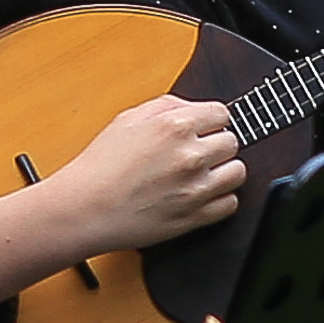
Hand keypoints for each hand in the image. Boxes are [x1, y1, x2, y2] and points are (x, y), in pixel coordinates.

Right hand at [33, 92, 248, 259]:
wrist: (86, 209)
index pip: (222, 114)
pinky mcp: (195, 217)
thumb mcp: (128, 119)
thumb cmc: (100, 166)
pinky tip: (200, 194)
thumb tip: (193, 108)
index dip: (210, 121)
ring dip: (222, 171)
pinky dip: (220, 199)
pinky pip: (230, 204)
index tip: (204, 129)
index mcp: (175, 126)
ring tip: (201, 174)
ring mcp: (195, 188)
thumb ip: (166, 105)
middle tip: (196, 153)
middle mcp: (190, 155)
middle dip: (215, 145)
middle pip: (232, 142)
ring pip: (237, 172)